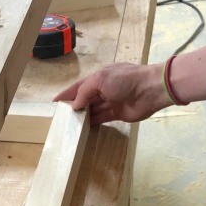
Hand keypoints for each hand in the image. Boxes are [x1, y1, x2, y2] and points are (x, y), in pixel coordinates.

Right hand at [54, 62, 169, 125]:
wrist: (150, 90)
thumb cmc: (124, 80)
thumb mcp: (100, 80)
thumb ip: (84, 92)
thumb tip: (75, 106)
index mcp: (99, 78)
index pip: (79, 87)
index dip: (67, 94)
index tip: (54, 103)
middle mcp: (104, 89)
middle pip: (85, 99)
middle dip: (74, 106)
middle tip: (61, 117)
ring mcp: (111, 101)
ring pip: (93, 109)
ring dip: (83, 116)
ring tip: (69, 124)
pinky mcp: (117, 114)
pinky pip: (102, 118)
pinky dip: (93, 123)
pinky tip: (83, 128)